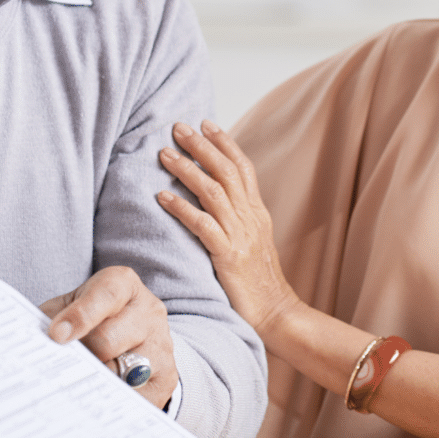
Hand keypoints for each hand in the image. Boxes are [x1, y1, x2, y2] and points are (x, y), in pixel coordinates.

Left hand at [39, 265, 178, 408]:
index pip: (105, 295)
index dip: (79, 316)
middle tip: (58, 371)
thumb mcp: (70, 307)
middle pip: (109, 340)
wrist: (135, 334)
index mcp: (123, 285)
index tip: (56, 335)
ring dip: (94, 384)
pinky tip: (94, 405)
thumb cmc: (91, 319)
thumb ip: (50, 318)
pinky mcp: (166, 378)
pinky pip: (136, 399)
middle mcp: (148, 312)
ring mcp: (161, 346)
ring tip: (73, 391)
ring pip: (122, 374)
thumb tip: (28, 344)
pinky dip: (112, 404)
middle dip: (81, 357)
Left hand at [156, 121, 299, 338]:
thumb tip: (214, 199)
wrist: (276, 314)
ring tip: (164, 154)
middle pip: (226, 172)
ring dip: (187, 170)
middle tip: (178, 128)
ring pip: (214, 192)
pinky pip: (203, 226)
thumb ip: (237, 219)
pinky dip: (182, 208)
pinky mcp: (229, 257)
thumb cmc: (258, 282)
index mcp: (257, 213)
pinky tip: (162, 197)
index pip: (243, 167)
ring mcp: (241, 236)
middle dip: (201, 147)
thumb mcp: (252, 242)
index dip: (224, 143)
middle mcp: (251, 218)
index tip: (205, 123)